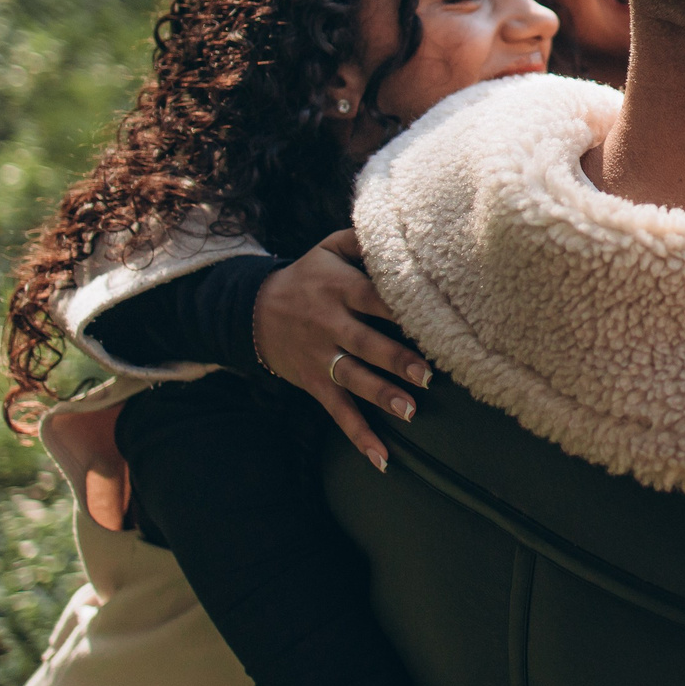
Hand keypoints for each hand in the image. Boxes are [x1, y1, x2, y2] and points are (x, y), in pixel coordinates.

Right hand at [252, 230, 428, 468]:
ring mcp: (321, 357)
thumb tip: (399, 226)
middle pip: (366, 343)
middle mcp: (329, 324)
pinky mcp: (315, 382)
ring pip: (353, 379)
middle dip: (396, 359)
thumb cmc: (307, 276)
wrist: (253, 309)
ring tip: (409, 410)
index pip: (373, 298)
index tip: (432, 318)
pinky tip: (382, 459)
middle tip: (428, 374)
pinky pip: (338, 412)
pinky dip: (359, 436)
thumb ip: (361, 239)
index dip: (400, 309)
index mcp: (338, 288)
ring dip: (381, 395)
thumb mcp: (327, 248)